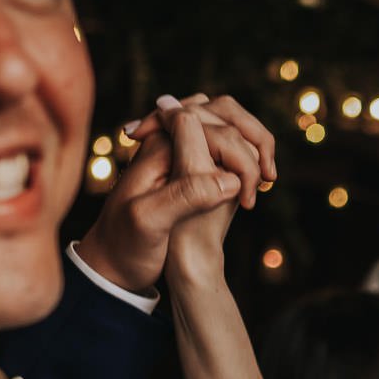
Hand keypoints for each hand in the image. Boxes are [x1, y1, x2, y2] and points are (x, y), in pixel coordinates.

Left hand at [77, 93, 275, 294]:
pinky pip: (223, 147)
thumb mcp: (149, 222)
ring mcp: (179, 154)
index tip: (246, 197)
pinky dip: (244, 158)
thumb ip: (184, 195)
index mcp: (160, 145)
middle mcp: (169, 142)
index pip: (213, 123)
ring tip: (265, 179)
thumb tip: (230, 179)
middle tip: (267, 177)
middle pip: (223, 112)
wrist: (111, 265)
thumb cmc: (125, 245)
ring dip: (251, 146)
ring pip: (226, 126)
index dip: (240, 154)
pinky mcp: (186, 169)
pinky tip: (251, 186)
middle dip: (253, 139)